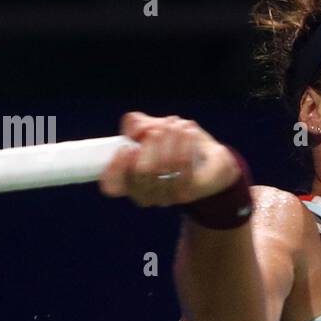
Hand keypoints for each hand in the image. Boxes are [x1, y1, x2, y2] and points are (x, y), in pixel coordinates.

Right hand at [98, 112, 243, 206]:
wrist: (207, 161)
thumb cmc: (171, 144)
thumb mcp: (151, 128)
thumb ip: (137, 124)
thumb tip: (136, 127)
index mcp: (129, 181)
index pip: (112, 185)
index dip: (115, 168)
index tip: (126, 147)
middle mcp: (144, 194)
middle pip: (141, 173)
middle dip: (150, 144)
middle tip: (159, 126)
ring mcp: (166, 197)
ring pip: (163, 169)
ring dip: (170, 140)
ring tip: (177, 123)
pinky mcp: (188, 192)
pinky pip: (184, 169)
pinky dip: (185, 146)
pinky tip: (189, 132)